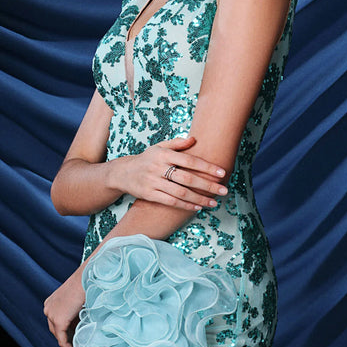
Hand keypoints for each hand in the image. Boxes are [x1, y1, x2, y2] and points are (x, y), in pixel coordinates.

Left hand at [43, 269, 85, 346]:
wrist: (87, 279)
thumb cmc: (85, 285)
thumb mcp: (76, 300)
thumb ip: (74, 313)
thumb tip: (78, 325)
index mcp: (51, 302)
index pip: (54, 321)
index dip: (61, 332)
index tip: (68, 340)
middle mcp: (48, 308)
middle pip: (54, 329)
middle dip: (63, 338)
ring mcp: (51, 315)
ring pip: (58, 335)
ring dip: (66, 343)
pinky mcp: (58, 321)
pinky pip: (62, 338)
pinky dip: (68, 345)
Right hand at [110, 136, 228, 210]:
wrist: (123, 173)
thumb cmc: (147, 159)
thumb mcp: (159, 147)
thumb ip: (177, 143)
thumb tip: (194, 139)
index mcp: (164, 154)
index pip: (189, 160)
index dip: (206, 167)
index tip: (222, 173)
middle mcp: (158, 168)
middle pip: (187, 178)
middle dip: (208, 185)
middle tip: (224, 190)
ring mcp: (153, 182)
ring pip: (180, 193)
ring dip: (199, 199)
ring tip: (213, 203)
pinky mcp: (149, 194)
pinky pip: (170, 202)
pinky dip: (185, 206)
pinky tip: (197, 207)